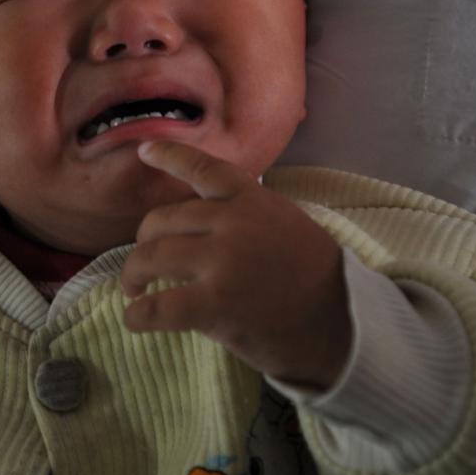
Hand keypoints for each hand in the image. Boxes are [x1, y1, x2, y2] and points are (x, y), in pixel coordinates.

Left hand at [121, 141, 351, 389]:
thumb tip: (198, 217)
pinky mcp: (214, 305)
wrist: (342, 323)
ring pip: (151, 258)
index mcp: (252, 199)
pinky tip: (135, 319)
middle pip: (161, 220)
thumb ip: (245, 213)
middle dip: (143, 243)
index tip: (144, 151)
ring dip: (133, 275)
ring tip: (133, 289)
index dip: (169, 155)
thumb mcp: (285, 223)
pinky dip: (136, 314)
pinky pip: (156, 307)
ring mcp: (222, 262)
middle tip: (143, 264)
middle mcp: (233, 222)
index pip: (203, 167)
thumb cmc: (313, 277)